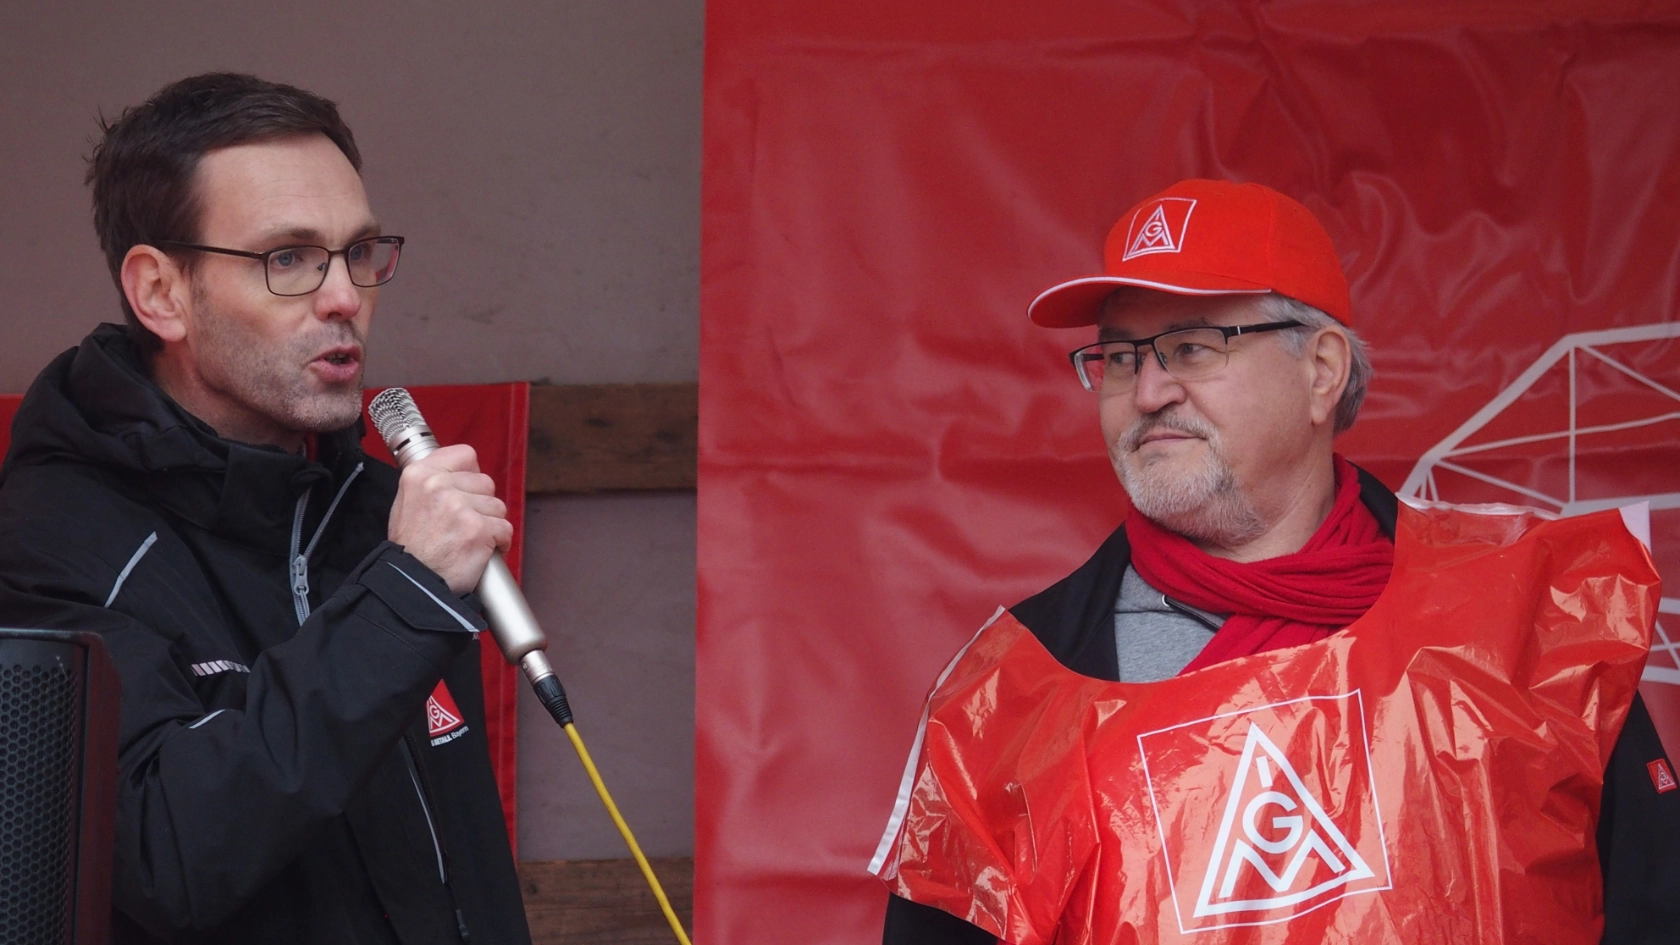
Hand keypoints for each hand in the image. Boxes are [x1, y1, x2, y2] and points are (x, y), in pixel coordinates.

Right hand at [387, 444, 512, 593]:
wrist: (413, 583)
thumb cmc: (412, 549)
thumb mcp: (407, 502)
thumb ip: (432, 482)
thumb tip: (461, 472)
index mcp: (420, 474)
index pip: (465, 455)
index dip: (470, 475)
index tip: (467, 490)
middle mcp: (438, 485)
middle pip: (485, 483)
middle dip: (481, 505)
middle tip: (463, 525)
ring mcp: (459, 506)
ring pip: (497, 506)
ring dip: (490, 524)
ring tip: (468, 540)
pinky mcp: (478, 528)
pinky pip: (505, 528)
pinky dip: (499, 542)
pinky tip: (481, 550)